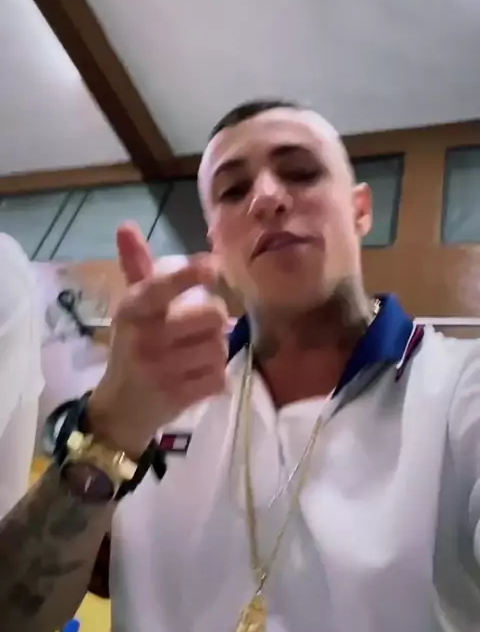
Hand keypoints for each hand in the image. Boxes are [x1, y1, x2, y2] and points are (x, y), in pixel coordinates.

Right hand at [88, 223, 228, 457]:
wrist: (120, 408)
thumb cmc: (132, 346)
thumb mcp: (133, 307)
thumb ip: (137, 266)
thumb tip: (126, 224)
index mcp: (133, 309)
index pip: (162, 286)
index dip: (189, 275)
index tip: (211, 267)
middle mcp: (145, 337)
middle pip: (212, 315)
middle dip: (216, 321)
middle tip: (202, 329)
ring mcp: (160, 369)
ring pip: (220, 347)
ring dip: (217, 351)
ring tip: (196, 356)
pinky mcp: (177, 397)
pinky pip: (219, 377)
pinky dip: (216, 377)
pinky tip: (197, 378)